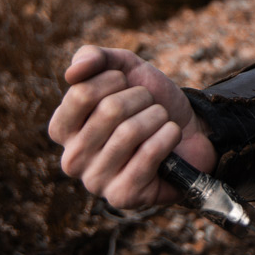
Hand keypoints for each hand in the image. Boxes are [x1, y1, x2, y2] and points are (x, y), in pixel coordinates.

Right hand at [48, 46, 215, 210]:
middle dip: (141, 98)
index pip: (81, 93)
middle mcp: (71, 159)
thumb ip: (93, 58)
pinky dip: (168, 136)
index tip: (126, 85)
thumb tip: (72, 72)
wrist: (192, 129)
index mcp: (63, 129)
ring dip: (157, 117)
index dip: (115, 80)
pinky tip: (170, 138)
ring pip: (130, 132)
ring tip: (160, 121)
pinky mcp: (122, 197)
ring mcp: (95, 181)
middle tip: (150, 106)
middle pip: (109, 110)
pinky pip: (149, 154)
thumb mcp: (124, 68)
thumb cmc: (150, 101)